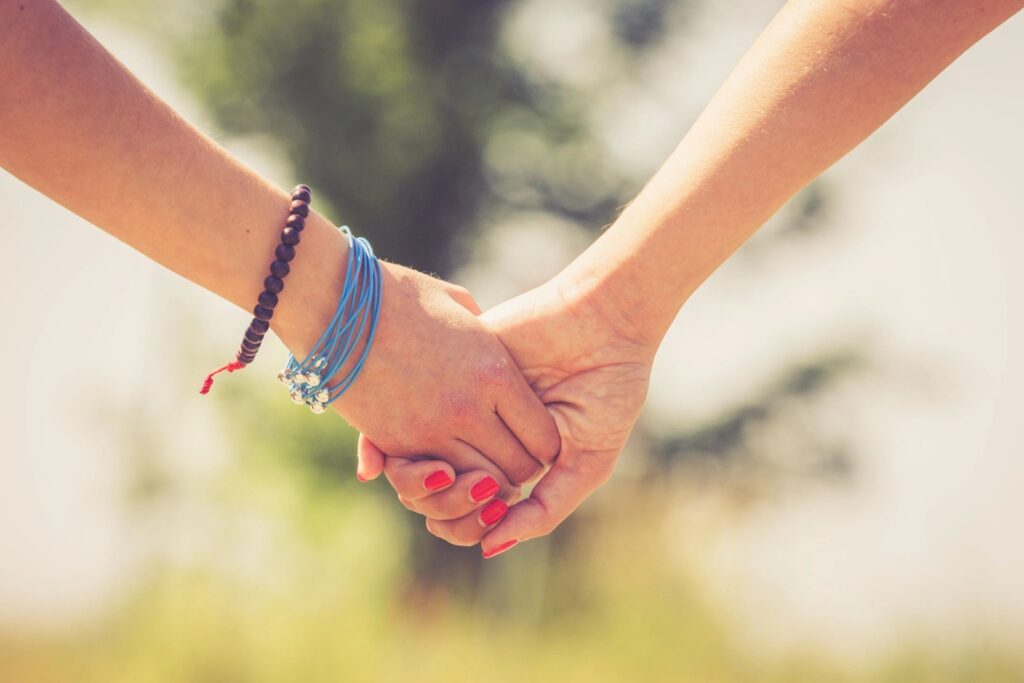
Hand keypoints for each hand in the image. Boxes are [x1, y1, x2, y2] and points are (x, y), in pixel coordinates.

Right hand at [284, 262, 561, 491]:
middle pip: (519, 470)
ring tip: (476, 464)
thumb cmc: (399, 295)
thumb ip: (488, 334)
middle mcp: (470, 408)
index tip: (531, 437)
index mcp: (495, 372)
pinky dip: (444, 481)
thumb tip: (494, 346)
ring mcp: (431, 431)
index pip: (544, 437)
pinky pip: (434, 483)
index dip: (544, 444)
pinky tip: (443, 463)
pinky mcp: (396, 444)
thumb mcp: (459, 307)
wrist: (335, 304)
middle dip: (518, 470)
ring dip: (481, 482)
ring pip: (479, 486)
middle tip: (506, 457)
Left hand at [357, 274, 654, 554]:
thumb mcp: (587, 461)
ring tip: (450, 477)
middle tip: (470, 498)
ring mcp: (459, 407)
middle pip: (431, 493)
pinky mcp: (448, 372)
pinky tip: (423, 456)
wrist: (604, 324)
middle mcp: (477, 438)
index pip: (465, 511)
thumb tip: (489, 548)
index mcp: (507, 463)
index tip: (484, 524)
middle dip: (441, 509)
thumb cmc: (607, 393)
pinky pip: (407, 416)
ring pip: (412, 459)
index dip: (463, 527)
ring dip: (421, 483)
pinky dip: (407, 444)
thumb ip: (544, 508)